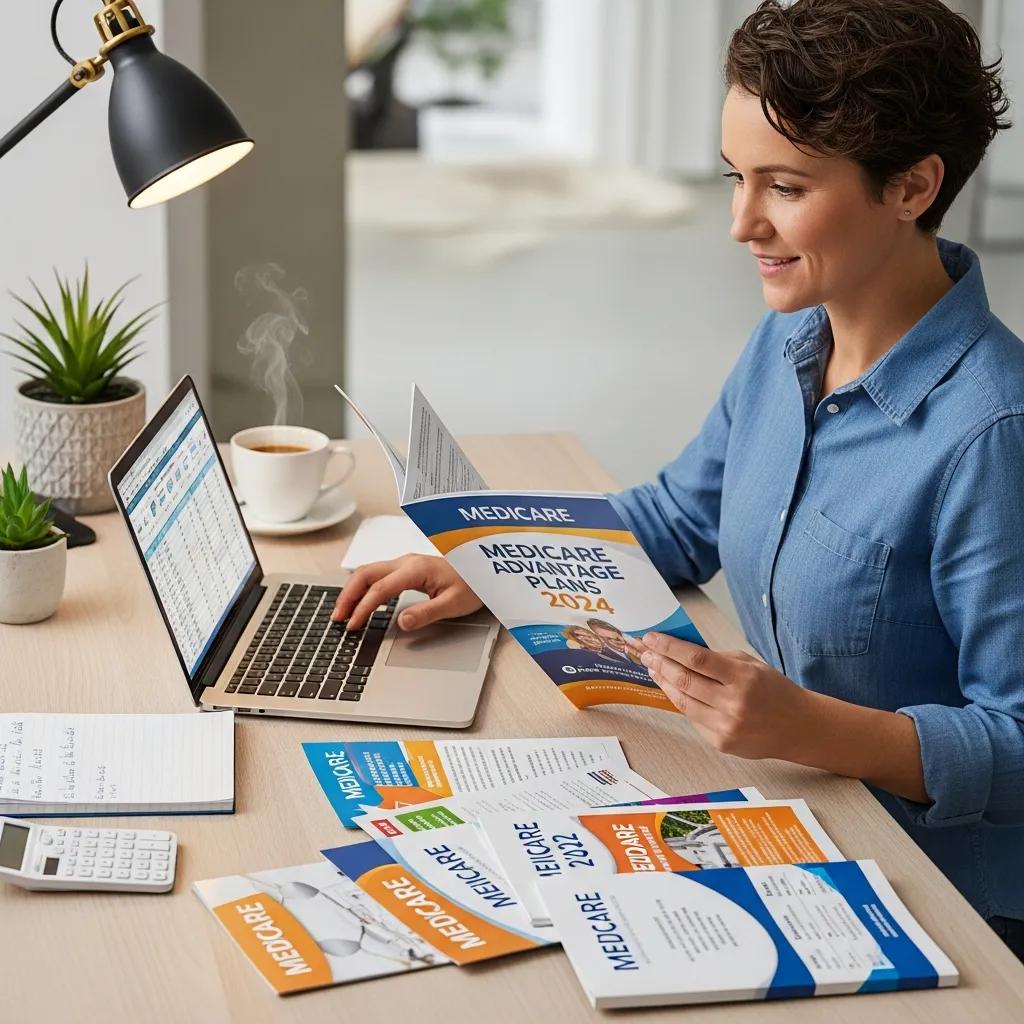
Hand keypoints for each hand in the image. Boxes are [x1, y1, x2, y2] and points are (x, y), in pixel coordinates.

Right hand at [332, 554, 482, 630]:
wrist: (483, 570)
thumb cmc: (472, 584)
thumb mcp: (453, 604)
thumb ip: (426, 613)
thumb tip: (402, 622)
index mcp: (416, 569)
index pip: (380, 589)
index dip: (363, 608)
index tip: (354, 625)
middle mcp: (406, 562)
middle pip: (365, 574)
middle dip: (348, 595)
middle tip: (338, 618)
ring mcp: (405, 563)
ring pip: (368, 572)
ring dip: (352, 590)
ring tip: (343, 612)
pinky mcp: (406, 569)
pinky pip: (376, 575)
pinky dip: (362, 587)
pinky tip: (359, 601)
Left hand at [629, 633, 811, 759]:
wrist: (799, 728)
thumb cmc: (774, 690)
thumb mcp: (751, 665)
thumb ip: (717, 658)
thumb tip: (680, 649)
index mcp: (743, 678)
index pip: (696, 659)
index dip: (669, 647)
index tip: (651, 638)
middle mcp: (733, 704)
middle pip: (684, 680)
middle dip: (660, 663)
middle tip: (647, 652)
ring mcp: (726, 727)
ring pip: (683, 701)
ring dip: (664, 683)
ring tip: (654, 668)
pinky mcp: (721, 743)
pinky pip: (693, 718)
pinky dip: (680, 701)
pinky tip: (672, 689)